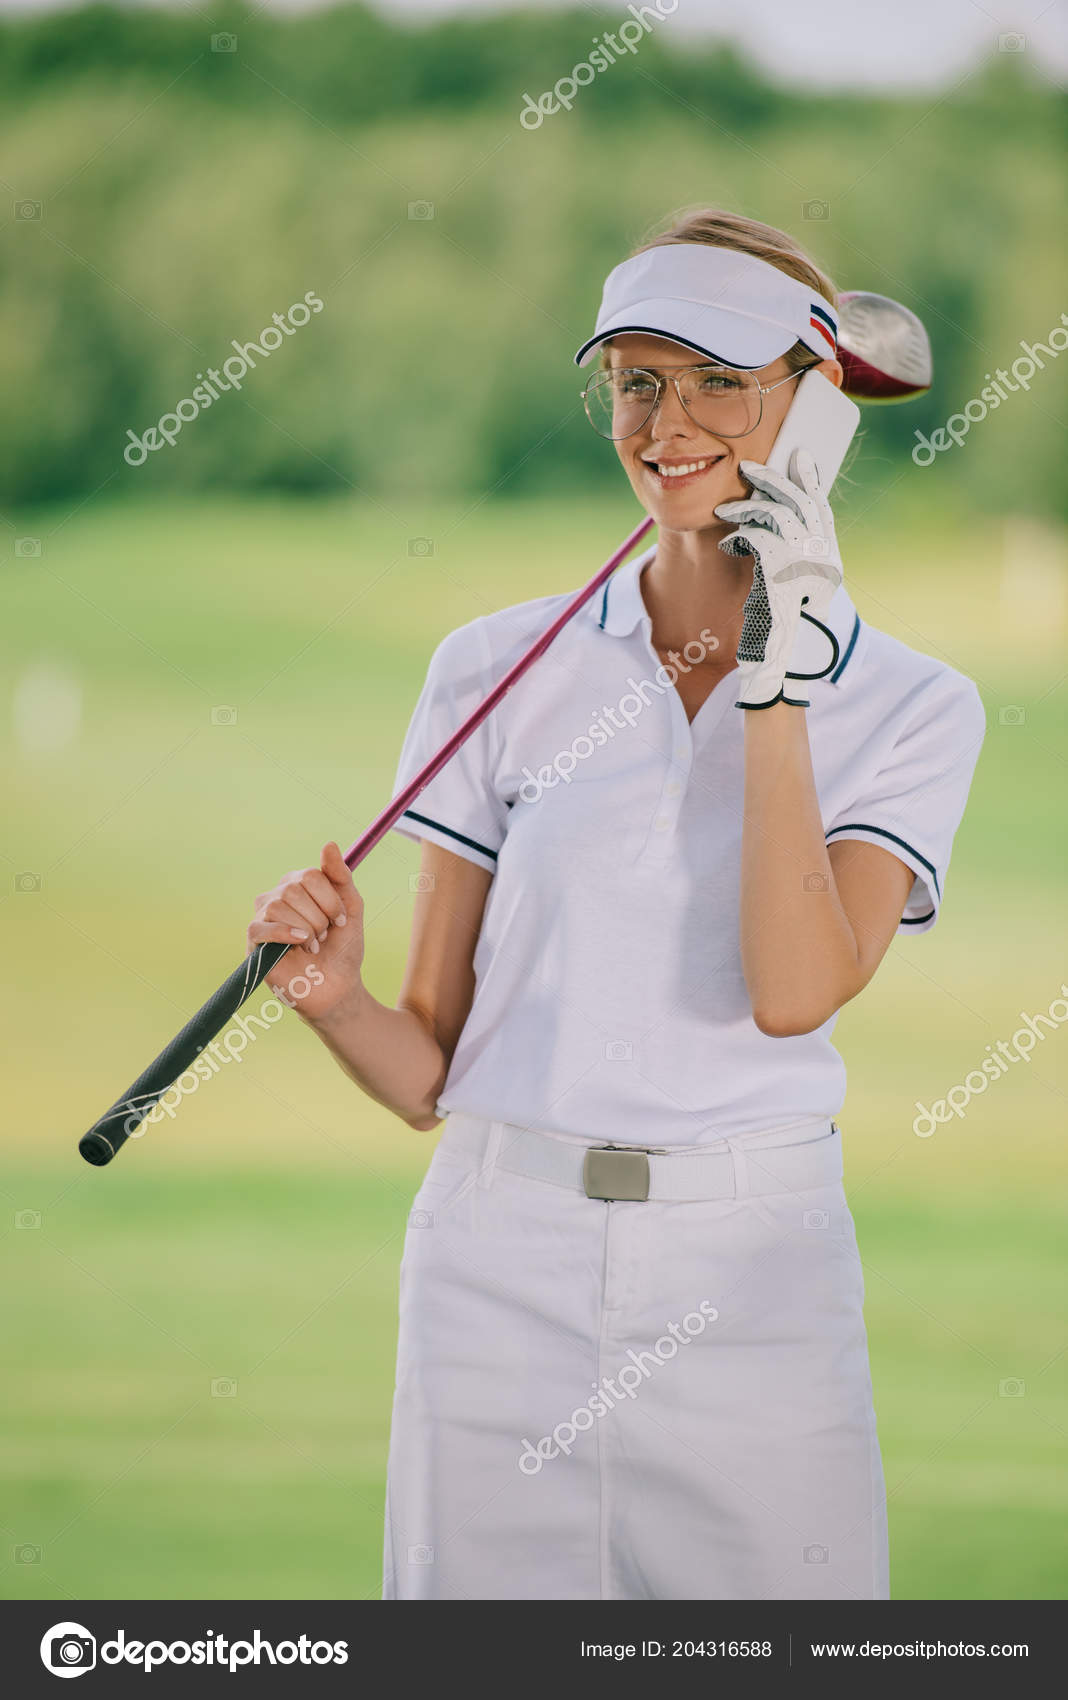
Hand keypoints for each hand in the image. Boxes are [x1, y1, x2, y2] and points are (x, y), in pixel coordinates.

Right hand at [247, 841, 364, 1022]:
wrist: (337, 987)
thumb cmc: (343, 948)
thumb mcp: (350, 909)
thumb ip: (341, 876)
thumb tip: (329, 844)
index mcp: (299, 885)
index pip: (311, 875)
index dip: (330, 899)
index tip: (340, 921)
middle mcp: (278, 896)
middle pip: (295, 889)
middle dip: (319, 917)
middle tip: (324, 938)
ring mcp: (263, 918)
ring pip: (279, 906)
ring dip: (306, 930)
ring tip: (312, 947)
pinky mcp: (254, 943)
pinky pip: (260, 927)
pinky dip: (284, 933)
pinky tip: (301, 943)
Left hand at [714, 447, 842, 708]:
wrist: (779, 659)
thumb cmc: (778, 624)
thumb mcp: (790, 584)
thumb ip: (790, 554)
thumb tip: (773, 517)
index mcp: (829, 559)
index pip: (822, 509)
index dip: (812, 480)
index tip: (800, 456)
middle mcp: (823, 559)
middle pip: (801, 503)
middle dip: (774, 479)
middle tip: (748, 468)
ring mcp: (805, 565)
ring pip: (778, 514)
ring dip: (748, 507)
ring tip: (725, 510)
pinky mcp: (781, 573)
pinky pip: (759, 538)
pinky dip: (740, 535)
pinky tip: (729, 543)